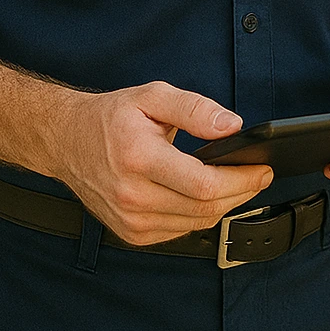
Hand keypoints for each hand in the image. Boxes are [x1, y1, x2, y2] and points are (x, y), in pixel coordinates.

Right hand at [43, 81, 272, 245]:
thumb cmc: (110, 117)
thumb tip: (232, 125)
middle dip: (240, 193)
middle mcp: (132, 196)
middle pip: (205, 209)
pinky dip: (199, 215)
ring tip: (238, 183)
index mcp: (138, 158)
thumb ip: (195, 108)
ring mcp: (130, 220)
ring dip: (223, 206)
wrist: (67, 141)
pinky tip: (205, 196)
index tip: (262, 168)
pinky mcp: (131, 234)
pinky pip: (180, 230)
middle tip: (258, 175)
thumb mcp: (152, 96)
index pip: (204, 184)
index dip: (241, 180)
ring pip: (196, 224)